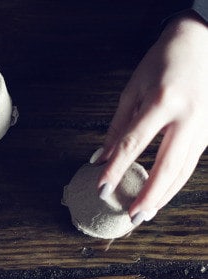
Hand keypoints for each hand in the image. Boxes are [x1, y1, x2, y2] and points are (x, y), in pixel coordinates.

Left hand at [92, 13, 207, 224]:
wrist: (202, 42)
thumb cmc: (162, 62)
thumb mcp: (133, 90)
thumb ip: (118, 126)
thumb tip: (102, 157)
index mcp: (162, 102)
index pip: (133, 145)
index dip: (116, 169)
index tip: (102, 189)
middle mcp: (187, 117)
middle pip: (166, 166)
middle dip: (148, 195)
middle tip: (132, 216)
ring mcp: (204, 125)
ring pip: (184, 169)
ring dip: (165, 195)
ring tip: (147, 212)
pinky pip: (192, 162)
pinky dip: (176, 181)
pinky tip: (163, 193)